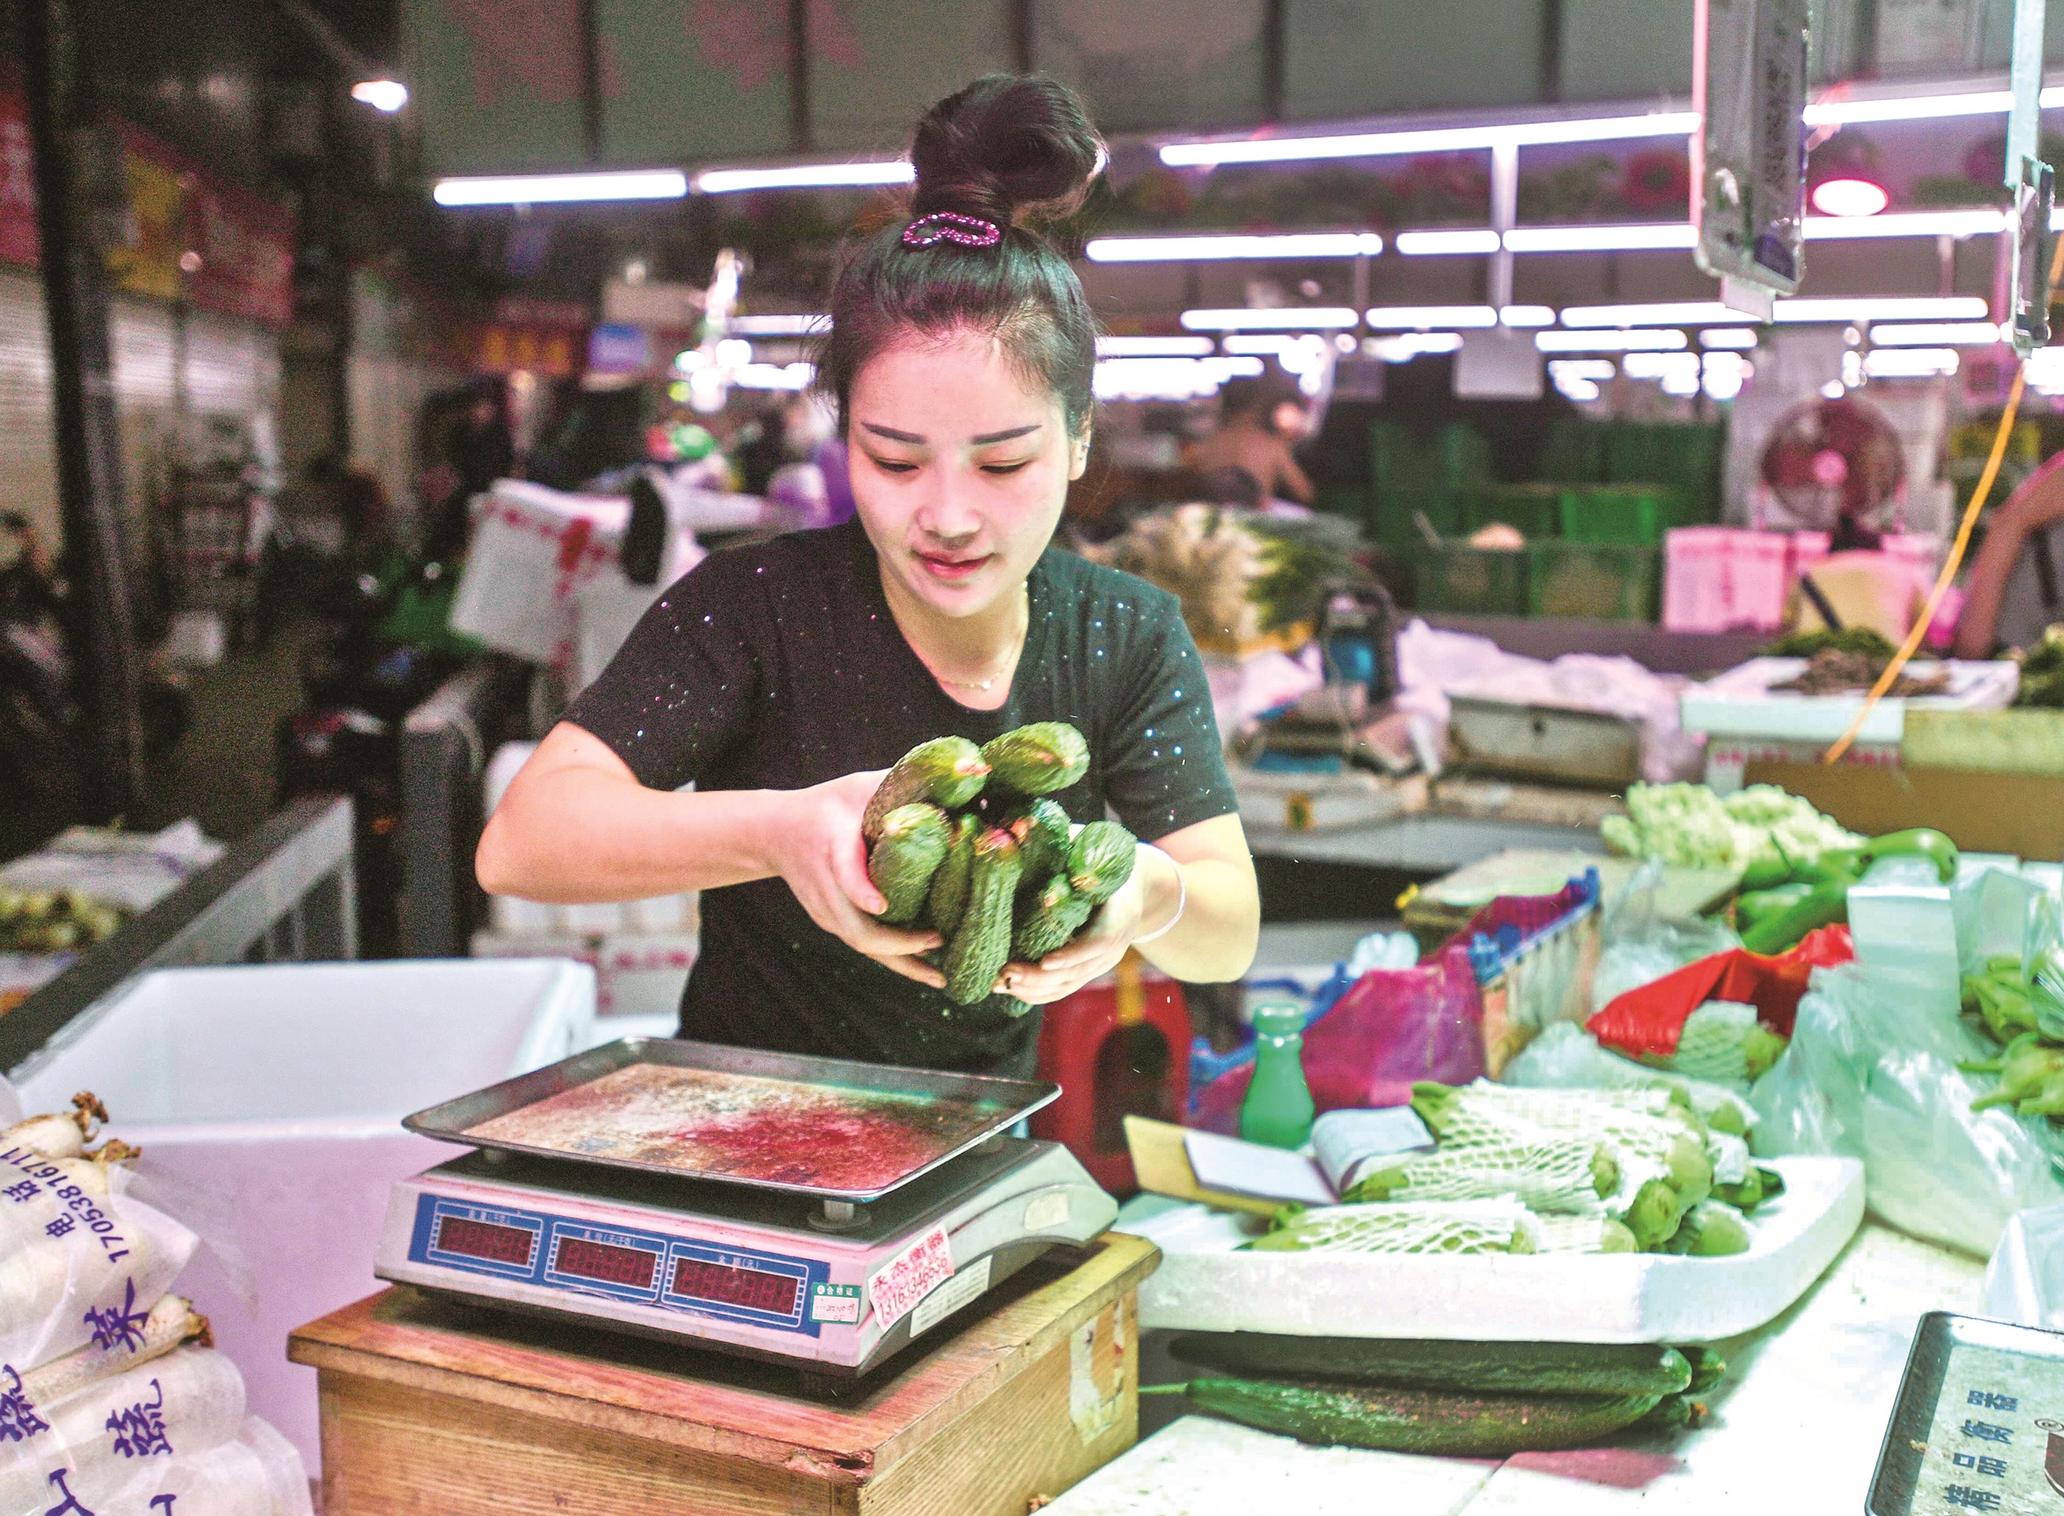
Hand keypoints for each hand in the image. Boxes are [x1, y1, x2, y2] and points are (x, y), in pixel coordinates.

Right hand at [766, 769, 944, 988]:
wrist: (775, 832)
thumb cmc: (828, 806)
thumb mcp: (860, 787)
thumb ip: (902, 784)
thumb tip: (964, 776)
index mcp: (831, 848)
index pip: (842, 874)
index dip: (861, 891)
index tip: (883, 906)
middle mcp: (826, 888)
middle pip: (856, 928)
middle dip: (898, 944)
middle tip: (939, 941)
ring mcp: (826, 911)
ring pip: (862, 945)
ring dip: (902, 963)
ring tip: (941, 975)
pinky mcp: (831, 923)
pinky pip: (864, 946)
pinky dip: (894, 959)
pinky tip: (924, 966)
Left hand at [994, 850, 1160, 1005]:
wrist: (1137, 884)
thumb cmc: (1106, 858)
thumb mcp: (1094, 846)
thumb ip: (1066, 840)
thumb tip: (1022, 827)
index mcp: (1120, 913)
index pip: (1099, 941)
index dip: (1073, 954)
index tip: (1046, 961)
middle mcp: (1114, 945)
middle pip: (1078, 972)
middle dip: (1040, 978)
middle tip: (1006, 972)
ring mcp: (1101, 961)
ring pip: (1068, 985)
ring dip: (1033, 988)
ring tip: (999, 982)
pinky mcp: (1087, 968)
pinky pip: (1063, 988)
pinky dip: (1037, 993)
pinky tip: (1009, 988)